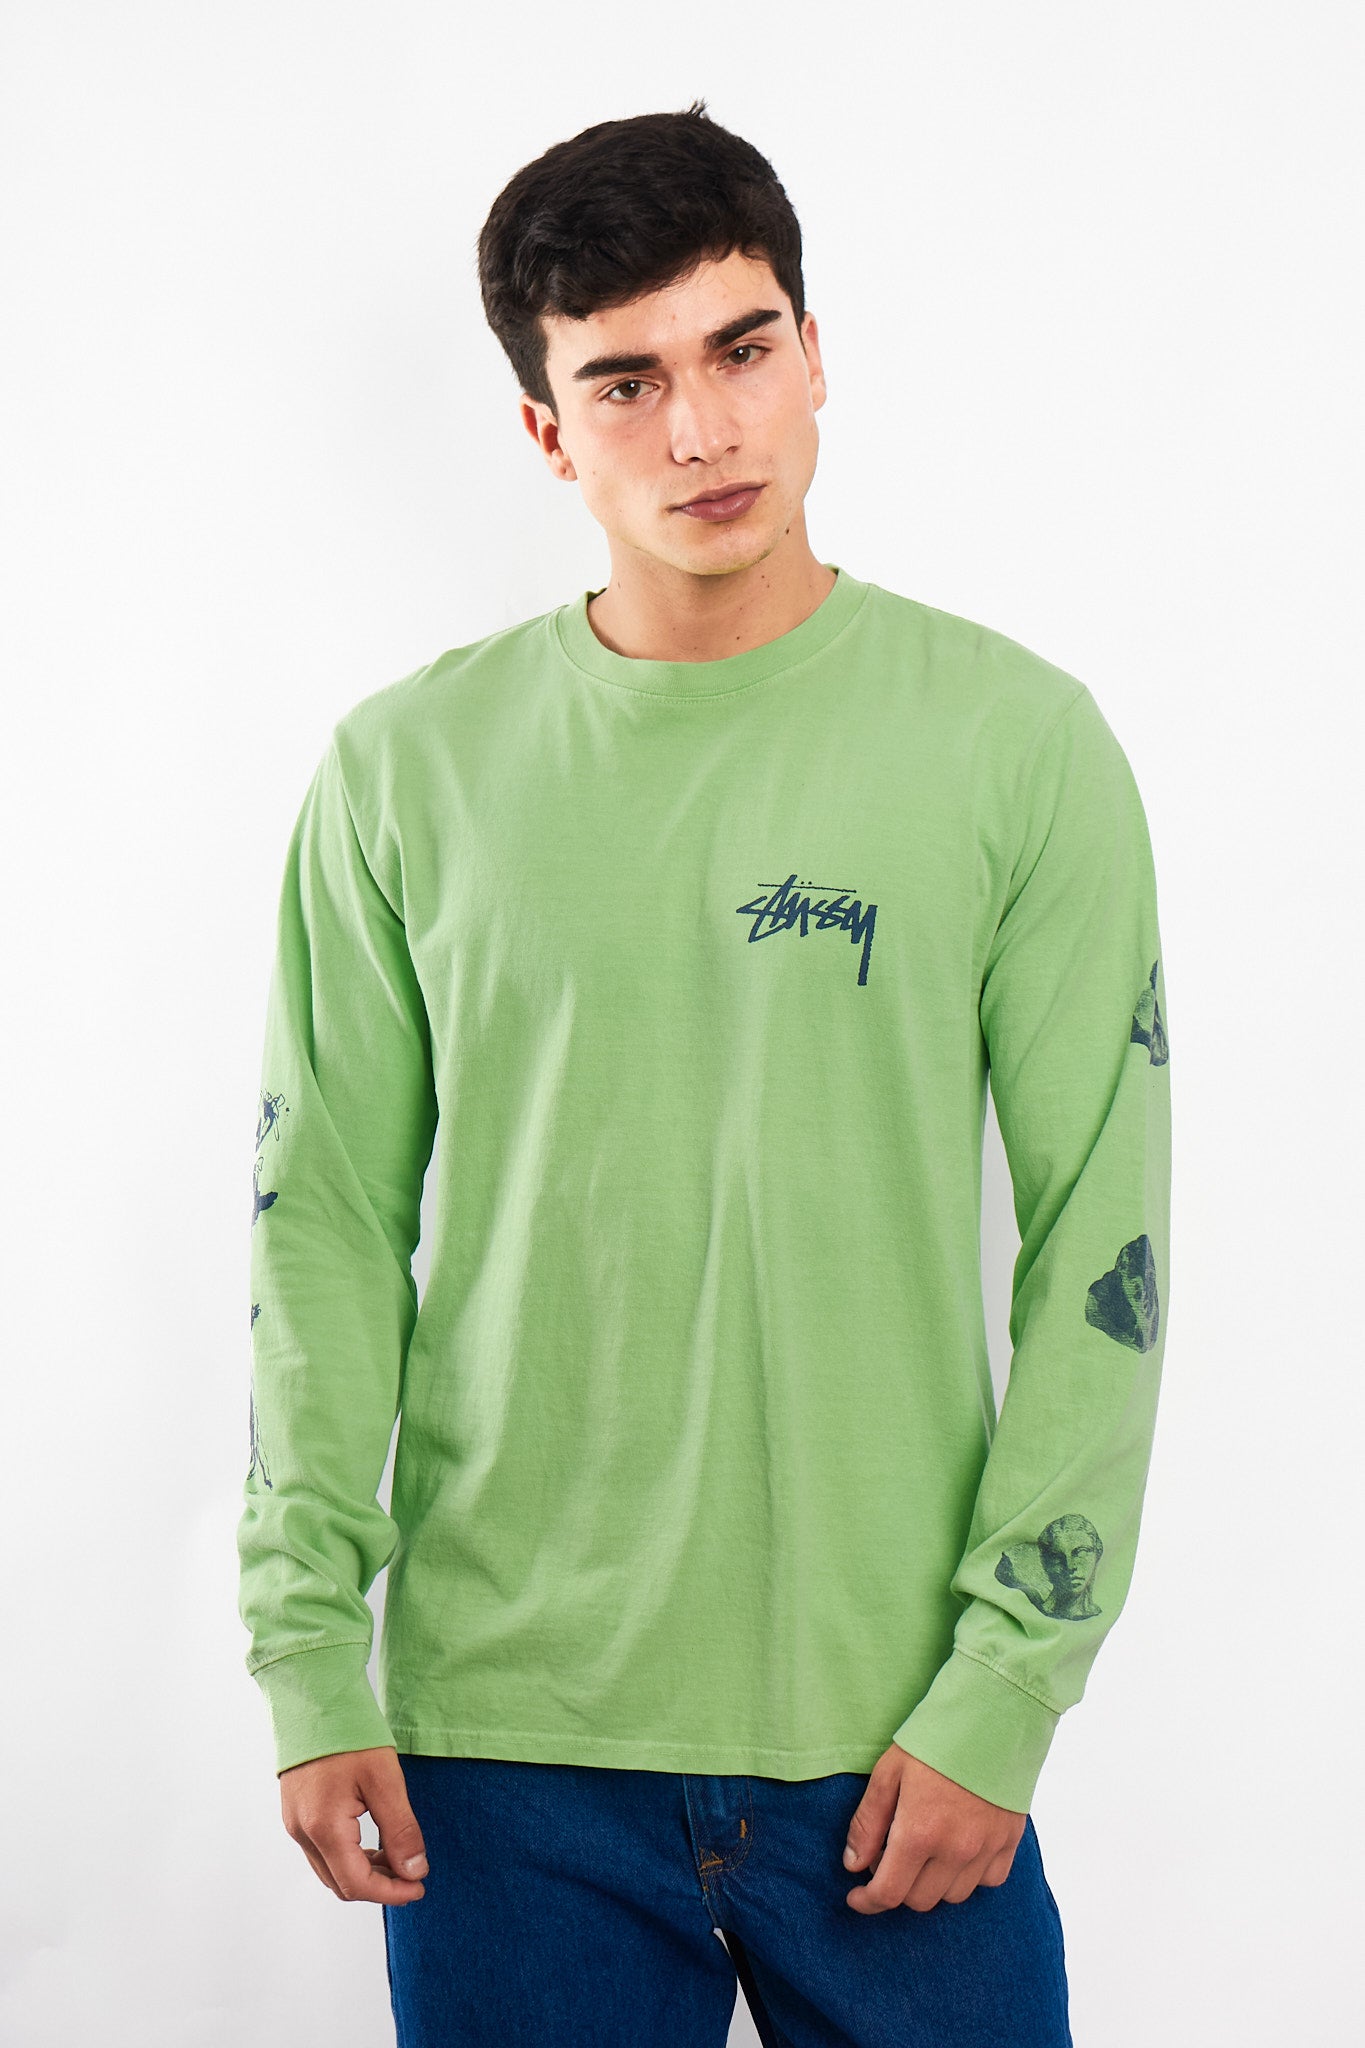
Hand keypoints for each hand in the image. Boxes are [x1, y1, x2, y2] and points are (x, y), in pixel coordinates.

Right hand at [279, 1745, 429, 1904]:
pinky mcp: (297, 1812)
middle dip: (380, 1886)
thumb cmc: (348, 1732)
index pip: (357, 1884)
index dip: (391, 1893)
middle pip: (341, 1883)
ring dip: (365, 1873)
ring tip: (398, 1858)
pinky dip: (350, 1856)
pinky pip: (323, 1851)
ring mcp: (295, 1823)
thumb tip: (414, 1872)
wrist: (313, 1697)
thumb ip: (400, 1830)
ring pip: (330, 1869)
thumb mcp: (385, 1779)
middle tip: (413, 1874)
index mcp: (323, 1827)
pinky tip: (373, 1843)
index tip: (419, 1886)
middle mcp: (302, 1832)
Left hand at [841, 1744, 1025, 1912]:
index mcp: (919, 1834)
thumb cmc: (935, 1738)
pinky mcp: (1010, 1842)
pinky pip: (987, 1882)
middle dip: (897, 1887)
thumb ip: (868, 1823)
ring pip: (953, 1896)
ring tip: (924, 1851)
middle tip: (889, 1858)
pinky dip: (968, 1876)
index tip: (856, 1897)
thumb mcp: (888, 1772)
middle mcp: (955, 1850)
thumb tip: (853, 1864)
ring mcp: (986, 1849)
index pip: (889, 1894)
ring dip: (932, 1883)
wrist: (992, 1715)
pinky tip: (957, 1850)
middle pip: (919, 1900)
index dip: (867, 1901)